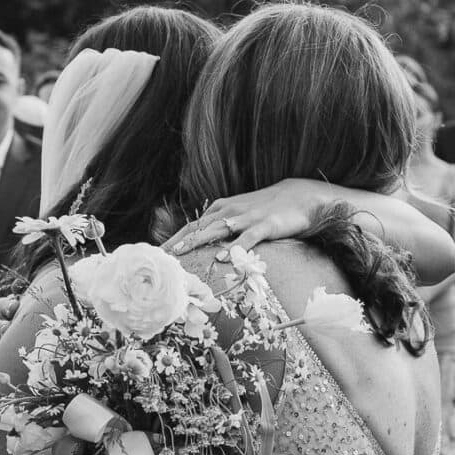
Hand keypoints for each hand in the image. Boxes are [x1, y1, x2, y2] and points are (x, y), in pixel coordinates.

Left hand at [163, 179, 338, 257]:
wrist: (299, 196)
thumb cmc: (266, 209)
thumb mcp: (239, 216)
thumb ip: (222, 228)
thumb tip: (203, 246)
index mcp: (220, 210)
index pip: (190, 226)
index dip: (172, 240)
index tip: (155, 254)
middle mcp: (228, 212)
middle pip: (196, 229)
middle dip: (176, 244)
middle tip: (158, 259)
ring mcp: (246, 218)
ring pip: (215, 231)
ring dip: (195, 242)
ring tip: (178, 255)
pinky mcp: (264, 226)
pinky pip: (247, 237)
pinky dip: (234, 247)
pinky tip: (223, 257)